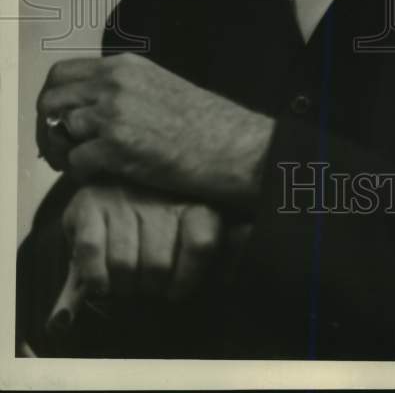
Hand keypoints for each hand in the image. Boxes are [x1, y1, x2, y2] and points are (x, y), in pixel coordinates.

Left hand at [37, 53, 274, 205]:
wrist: (233, 146)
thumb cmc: (204, 123)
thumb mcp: (159, 86)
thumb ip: (121, 89)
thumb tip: (87, 106)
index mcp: (125, 66)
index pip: (62, 73)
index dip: (54, 100)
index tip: (60, 121)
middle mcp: (116, 83)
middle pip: (51, 100)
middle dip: (50, 128)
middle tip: (64, 148)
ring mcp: (115, 113)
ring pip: (60, 131)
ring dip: (66, 153)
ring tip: (86, 165)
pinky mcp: (118, 146)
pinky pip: (75, 161)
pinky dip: (82, 174)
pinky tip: (103, 176)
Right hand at [61, 184, 221, 300]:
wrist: (121, 179)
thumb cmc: (167, 216)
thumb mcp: (202, 228)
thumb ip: (227, 248)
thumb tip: (231, 270)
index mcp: (194, 200)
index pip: (201, 244)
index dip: (188, 278)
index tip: (177, 290)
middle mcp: (158, 194)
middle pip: (158, 264)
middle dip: (152, 287)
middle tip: (149, 286)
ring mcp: (122, 197)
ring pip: (124, 263)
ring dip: (124, 286)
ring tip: (128, 283)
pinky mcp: (88, 203)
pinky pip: (91, 252)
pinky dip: (96, 277)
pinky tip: (103, 282)